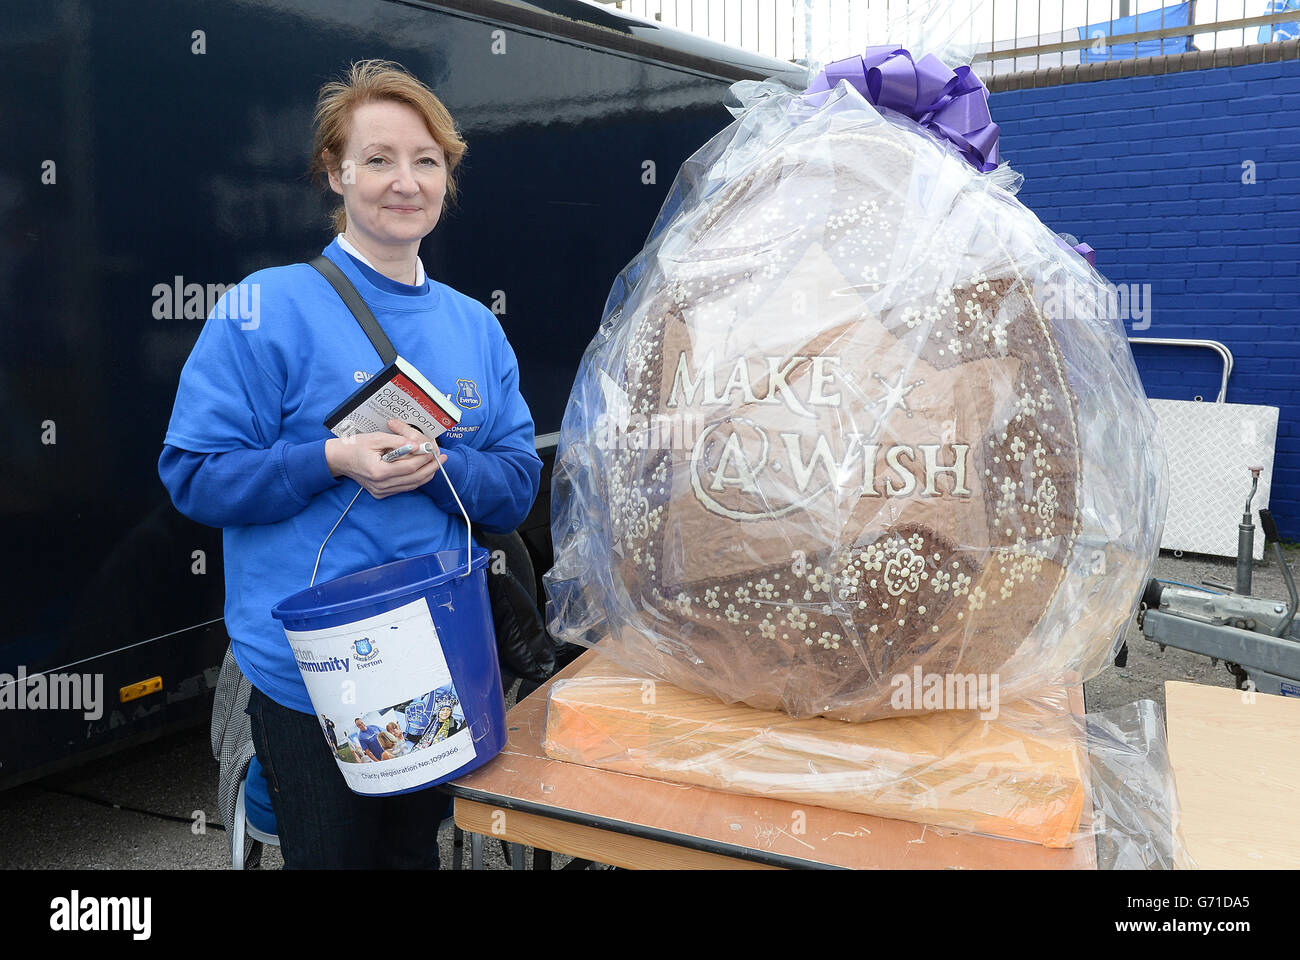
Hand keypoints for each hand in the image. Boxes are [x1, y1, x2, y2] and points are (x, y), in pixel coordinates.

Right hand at [325, 419, 447, 499]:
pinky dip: (416, 480)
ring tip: (436, 463)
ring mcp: (381, 492)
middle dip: (430, 468)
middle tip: (442, 458)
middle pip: (414, 479)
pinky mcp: (381, 493)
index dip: (424, 459)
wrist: (339, 459)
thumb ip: (398, 442)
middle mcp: (380, 485)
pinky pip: (404, 487)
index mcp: (378, 472)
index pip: (409, 467)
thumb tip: (418, 446)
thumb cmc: (356, 446)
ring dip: (426, 474)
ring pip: (411, 485)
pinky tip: (424, 470)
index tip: (434, 451)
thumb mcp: (377, 438)